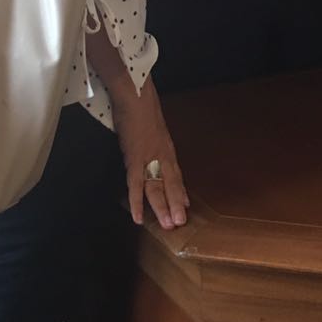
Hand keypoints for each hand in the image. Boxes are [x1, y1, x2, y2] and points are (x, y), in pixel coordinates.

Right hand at [109, 78, 188, 229]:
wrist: (136, 95)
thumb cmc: (142, 106)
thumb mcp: (154, 125)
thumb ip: (156, 140)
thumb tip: (155, 148)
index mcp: (166, 147)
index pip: (176, 174)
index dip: (180, 191)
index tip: (186, 207)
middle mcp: (162, 155)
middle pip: (170, 184)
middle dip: (175, 204)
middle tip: (179, 224)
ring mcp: (149, 158)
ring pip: (157, 188)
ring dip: (161, 207)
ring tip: (167, 225)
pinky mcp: (134, 158)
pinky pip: (136, 185)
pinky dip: (137, 202)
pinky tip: (138, 217)